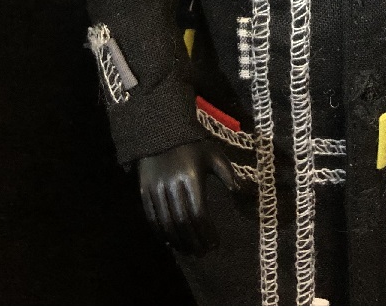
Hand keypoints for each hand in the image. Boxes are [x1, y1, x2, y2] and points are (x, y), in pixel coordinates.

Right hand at [138, 140, 237, 254]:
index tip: (214, 244)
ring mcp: (156, 188)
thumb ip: (228, 174)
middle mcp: (172, 184)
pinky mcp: (143, 190)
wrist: (161, 132)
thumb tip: (242, 192)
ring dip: (178, 241)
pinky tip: (171, 241)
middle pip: (182, 222)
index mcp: (192, 177)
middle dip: (193, 241)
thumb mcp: (213, 155)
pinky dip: (160, 233)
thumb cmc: (192, 147)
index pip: (199, 213)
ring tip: (189, 250)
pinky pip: (151, 218)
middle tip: (202, 253)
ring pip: (166, 223)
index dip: (207, 232)